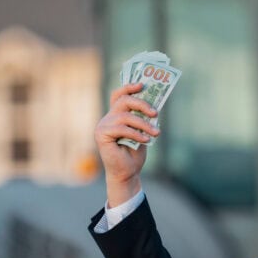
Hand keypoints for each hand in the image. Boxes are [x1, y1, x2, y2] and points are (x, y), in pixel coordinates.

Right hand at [94, 83, 159, 206]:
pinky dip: (136, 133)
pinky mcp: (101, 135)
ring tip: (156, 133)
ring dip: (143, 124)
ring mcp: (103, 125)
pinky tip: (145, 140)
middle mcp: (107, 118)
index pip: (119, 95)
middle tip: (155, 113)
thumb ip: (144, 118)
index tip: (143, 85)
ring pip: (125, 116)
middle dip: (142, 104)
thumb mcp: (143, 131)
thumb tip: (156, 106)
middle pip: (123, 101)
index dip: (129, 87)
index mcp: (116, 115)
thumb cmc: (135, 152)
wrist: (127, 172)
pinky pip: (122, 128)